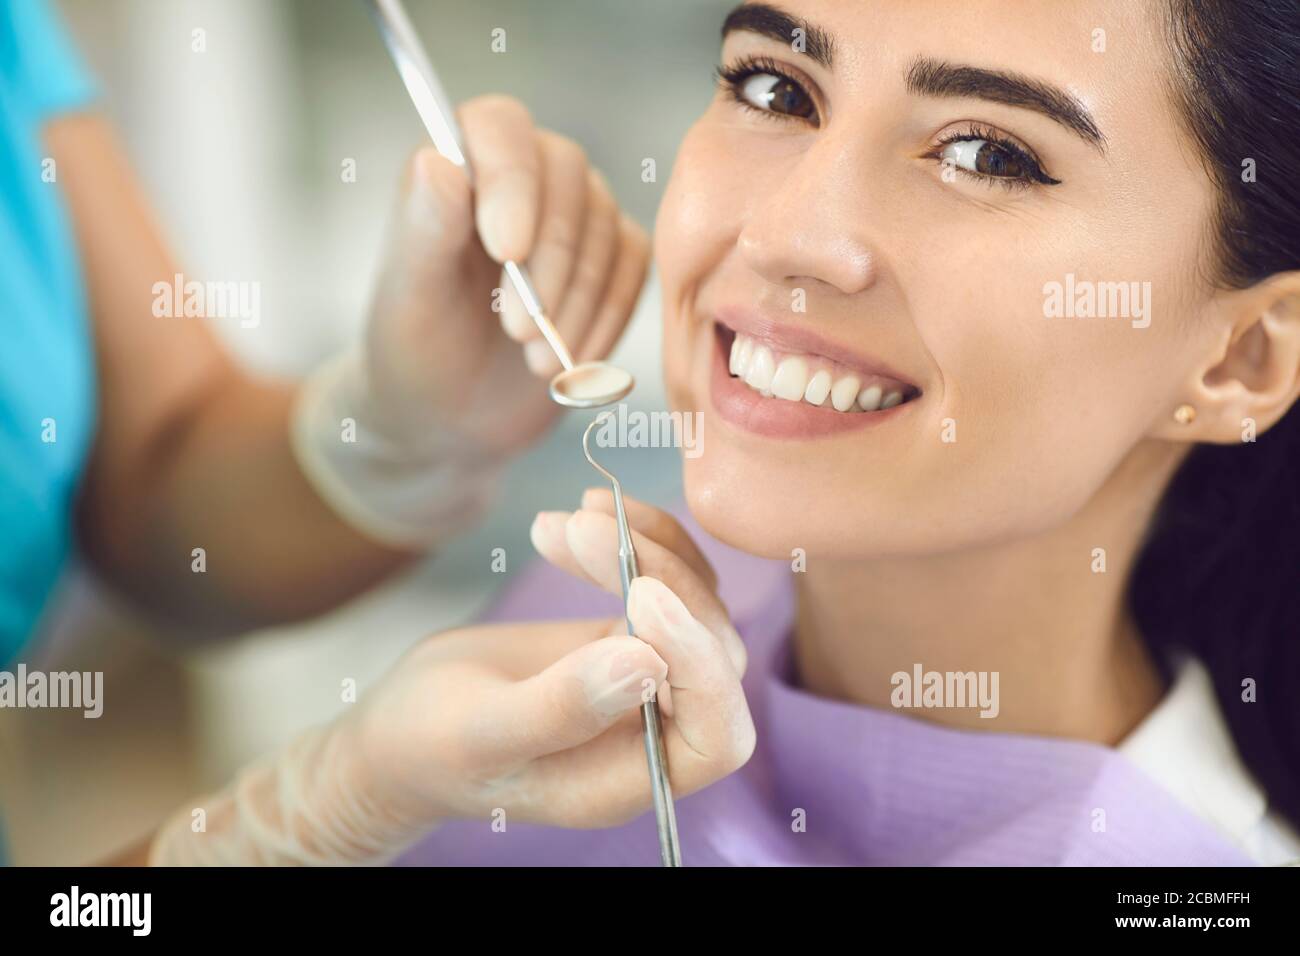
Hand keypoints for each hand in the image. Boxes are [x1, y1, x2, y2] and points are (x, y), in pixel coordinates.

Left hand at [291, 95, 650, 547]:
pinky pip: (634, 267)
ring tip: (536, 360)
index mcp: (459, 168)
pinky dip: (608, 316)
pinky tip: (572, 359)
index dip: (513, 179)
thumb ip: (423, 227)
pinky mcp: (610, 263)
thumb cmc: (416, 354)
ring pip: (606, 224)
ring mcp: (572, 219)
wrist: (453, 421)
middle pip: (567, 174)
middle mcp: (521, 179)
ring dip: (577, 299)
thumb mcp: (411, 299)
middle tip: (516, 332)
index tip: (507, 251)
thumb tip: (439, 159)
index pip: (501, 127)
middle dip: (550, 260)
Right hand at [351, 492, 751, 829]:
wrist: (404, 726)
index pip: (718, 733)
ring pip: (697, 605)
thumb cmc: (433, 746)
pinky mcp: (632, 637)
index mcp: (631, 777)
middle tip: (583, 528)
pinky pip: (667, 582)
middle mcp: (654, 731)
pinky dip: (639, 539)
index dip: (699, 664)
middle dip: (661, 579)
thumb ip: (562, 708)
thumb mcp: (482, 731)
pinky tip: (584, 512)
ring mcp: (649, 680)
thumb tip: (647, 660)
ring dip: (648, 548)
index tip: (639, 594)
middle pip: (714, 652)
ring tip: (572, 517)